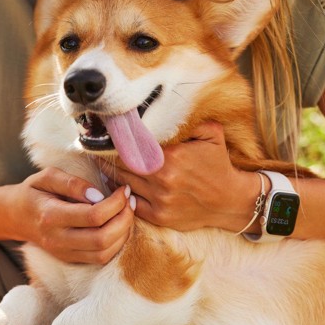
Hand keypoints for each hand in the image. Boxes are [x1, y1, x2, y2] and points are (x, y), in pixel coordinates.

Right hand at [14, 168, 133, 264]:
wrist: (16, 216)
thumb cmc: (34, 191)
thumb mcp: (47, 176)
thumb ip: (72, 183)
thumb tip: (98, 195)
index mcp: (50, 216)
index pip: (93, 216)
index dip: (116, 203)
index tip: (124, 190)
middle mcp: (57, 239)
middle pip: (102, 239)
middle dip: (124, 219)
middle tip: (130, 201)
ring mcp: (64, 253)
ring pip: (104, 252)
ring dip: (123, 233)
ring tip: (127, 212)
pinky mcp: (70, 259)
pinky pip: (101, 258)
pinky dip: (116, 243)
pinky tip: (119, 225)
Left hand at [99, 122, 258, 231]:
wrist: (229, 200)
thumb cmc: (218, 165)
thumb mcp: (212, 134)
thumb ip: (190, 120)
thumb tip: (167, 109)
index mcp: (173, 156)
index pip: (135, 145)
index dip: (118, 139)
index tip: (106, 132)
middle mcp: (164, 179)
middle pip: (124, 164)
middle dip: (108, 155)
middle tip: (95, 146)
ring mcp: (160, 200)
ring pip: (124, 183)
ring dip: (110, 172)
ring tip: (99, 162)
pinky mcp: (159, 216)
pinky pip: (131, 204)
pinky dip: (120, 193)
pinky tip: (114, 183)